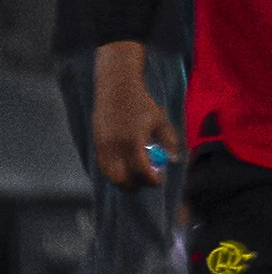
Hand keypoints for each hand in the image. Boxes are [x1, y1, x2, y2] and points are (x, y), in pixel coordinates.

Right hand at [92, 43, 178, 188]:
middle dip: (134, 185)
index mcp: (134, 140)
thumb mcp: (160, 120)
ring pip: (109, 174)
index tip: (159, 181)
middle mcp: (115, 145)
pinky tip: (124, 165)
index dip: (151, 180)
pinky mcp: (96, 142)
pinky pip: (102, 164)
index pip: (141, 170)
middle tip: (145, 182)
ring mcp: (103, 144)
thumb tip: (174, 161)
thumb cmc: (141, 103)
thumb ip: (169, 141)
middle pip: (121, 178)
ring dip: (122, 179)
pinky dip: (113, 170)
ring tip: (135, 176)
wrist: (116, 87)